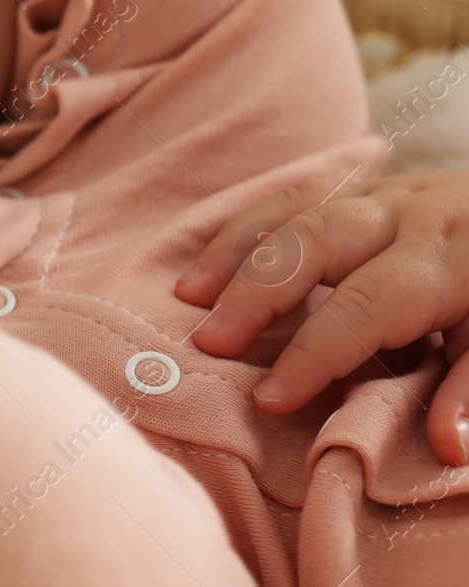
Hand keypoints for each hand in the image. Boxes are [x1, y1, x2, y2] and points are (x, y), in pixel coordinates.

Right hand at [175, 172, 468, 466]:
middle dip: (258, 291)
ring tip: (190, 295)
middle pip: (317, 243)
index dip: (314, 353)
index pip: (366, 306)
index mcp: (443, 261)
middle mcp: (404, 216)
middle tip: (209, 340)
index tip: (268, 398)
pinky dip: (245, 226)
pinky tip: (208, 261)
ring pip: (296, 210)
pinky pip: (293, 194)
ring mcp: (379, 194)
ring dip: (235, 252)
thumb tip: (446, 447)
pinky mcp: (362, 186)